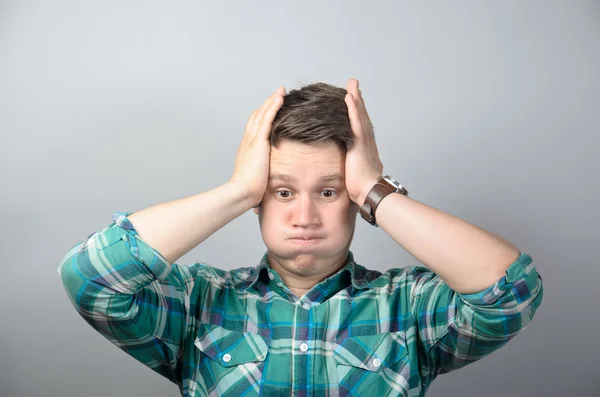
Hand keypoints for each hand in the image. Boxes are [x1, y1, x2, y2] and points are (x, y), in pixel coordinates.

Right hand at [229, 86, 285, 206]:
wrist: (242, 193)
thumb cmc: (249, 192)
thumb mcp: (258, 181)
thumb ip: (263, 178)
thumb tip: (268, 186)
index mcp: (247, 151)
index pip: (255, 129)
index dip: (262, 117)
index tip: (270, 110)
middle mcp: (248, 142)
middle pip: (257, 117)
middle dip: (267, 105)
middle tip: (277, 94)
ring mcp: (252, 141)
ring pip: (261, 114)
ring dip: (271, 101)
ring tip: (281, 91)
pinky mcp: (258, 142)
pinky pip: (267, 119)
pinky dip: (273, 106)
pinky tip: (280, 98)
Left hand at [344, 79, 383, 205]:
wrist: (370, 192)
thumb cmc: (362, 188)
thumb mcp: (354, 174)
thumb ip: (350, 167)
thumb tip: (345, 169)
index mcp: (365, 148)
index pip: (360, 125)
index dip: (357, 112)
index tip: (352, 100)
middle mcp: (367, 141)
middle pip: (361, 116)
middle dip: (357, 100)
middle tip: (353, 85)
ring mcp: (365, 141)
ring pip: (360, 116)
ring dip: (356, 99)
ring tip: (352, 85)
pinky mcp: (360, 143)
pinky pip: (356, 122)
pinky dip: (353, 109)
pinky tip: (349, 98)